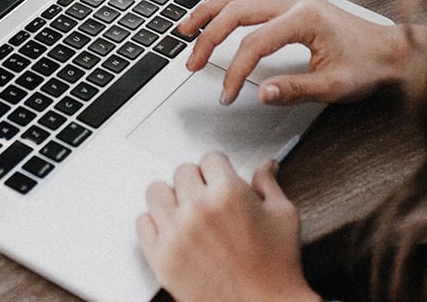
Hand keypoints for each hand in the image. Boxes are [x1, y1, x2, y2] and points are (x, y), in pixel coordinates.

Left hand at [137, 152, 320, 301]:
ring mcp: (176, 233)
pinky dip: (156, 223)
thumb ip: (268, 184)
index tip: (221, 178)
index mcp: (228, 192)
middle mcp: (198, 209)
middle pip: (182, 172)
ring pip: (156, 191)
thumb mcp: (283, 216)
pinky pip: (142, 223)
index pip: (210, 158)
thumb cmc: (277, 268)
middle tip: (209, 199)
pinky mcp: (161, 257)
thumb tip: (265, 166)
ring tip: (187, 211)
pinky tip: (173, 230)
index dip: (219, 169)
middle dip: (198, 182)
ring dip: (172, 198)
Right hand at [179, 0, 413, 106]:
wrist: (390, 50)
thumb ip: (294, 89)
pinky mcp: (291, 0)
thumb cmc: (368, 65)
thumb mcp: (333, 86)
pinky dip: (225, 5)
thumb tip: (261, 93)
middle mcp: (294, 0)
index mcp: (304, 18)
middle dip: (208, 37)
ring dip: (209, 11)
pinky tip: (213, 16)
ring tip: (186, 29)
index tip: (227, 94)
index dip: (235, 71)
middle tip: (192, 62)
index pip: (254, 43)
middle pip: (236, 10)